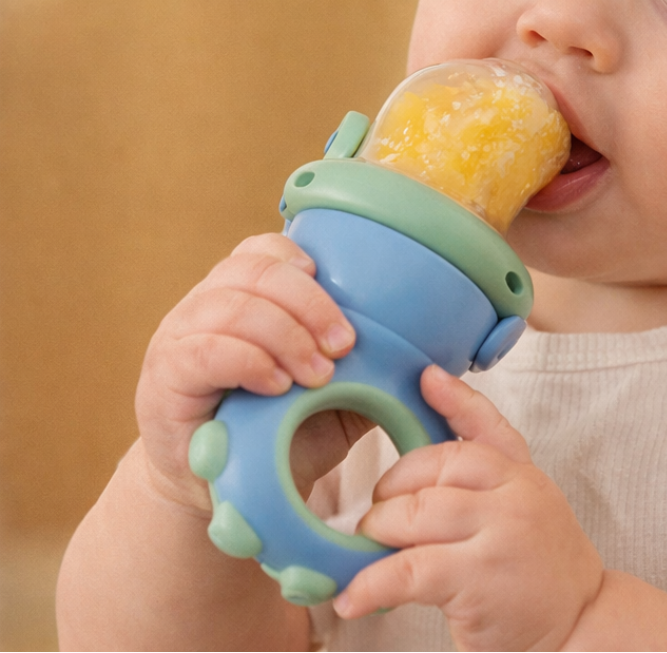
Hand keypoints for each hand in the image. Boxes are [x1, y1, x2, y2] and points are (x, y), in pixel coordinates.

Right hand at [135, 232, 361, 511]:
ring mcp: (180, 336)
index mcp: (244, 293)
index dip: (306, 268)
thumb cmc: (277, 433)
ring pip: (230, 304)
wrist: (219, 490)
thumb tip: (427, 355)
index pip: (267, 250)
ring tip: (317, 374)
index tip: (345, 312)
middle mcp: (206, 303)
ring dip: (285, 334)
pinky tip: (276, 385)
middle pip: (255, 270)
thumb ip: (363, 368)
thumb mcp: (331, 396)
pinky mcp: (164, 378)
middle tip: (344, 345)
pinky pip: (204, 350)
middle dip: (309, 304)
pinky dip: (248, 361)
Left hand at [334, 365, 604, 651]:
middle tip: (377, 514)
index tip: (424, 378)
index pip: (483, 426)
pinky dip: (371, 583)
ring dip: (377, 531)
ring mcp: (499, 535)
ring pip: (415, 514)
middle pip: (437, 467)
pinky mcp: (479, 581)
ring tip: (365, 549)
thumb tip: (433, 407)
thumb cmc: (540, 564)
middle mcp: (514, 495)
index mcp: (522, 473)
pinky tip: (352, 597)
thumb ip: (488, 462)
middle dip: (393, 488)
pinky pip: (408, 571)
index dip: (452, 400)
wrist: (581, 626)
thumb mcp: (527, 500)